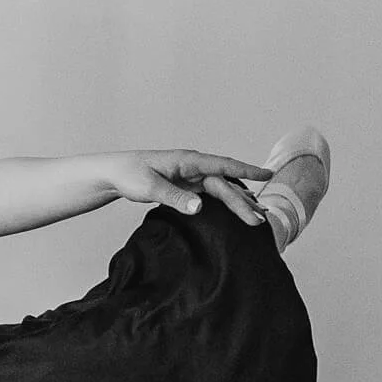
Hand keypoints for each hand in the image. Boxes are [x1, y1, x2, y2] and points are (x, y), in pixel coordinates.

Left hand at [110, 150, 274, 222]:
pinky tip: (240, 208)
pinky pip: (213, 194)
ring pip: (221, 189)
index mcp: (188, 161)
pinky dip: (227, 202)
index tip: (266, 175)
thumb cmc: (130, 174)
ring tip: (258, 217)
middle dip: (243, 201)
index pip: (223, 166)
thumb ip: (174, 198)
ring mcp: (192, 177)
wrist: (115, 173)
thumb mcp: (150, 187)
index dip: (246, 171)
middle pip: (225, 184)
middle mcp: (194, 167)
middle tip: (259, 220)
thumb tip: (199, 207)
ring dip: (238, 202)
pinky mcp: (187, 186)